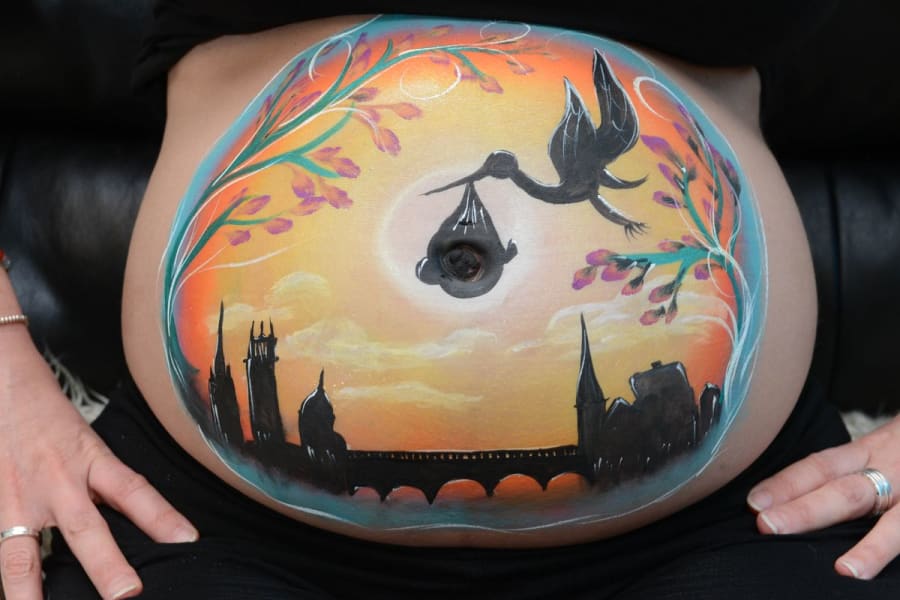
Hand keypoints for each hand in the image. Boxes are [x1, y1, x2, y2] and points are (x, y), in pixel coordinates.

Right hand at [0, 327, 198, 599]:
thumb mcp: (88, 442)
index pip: (133, 490)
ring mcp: (19, 499)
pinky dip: (9, 579)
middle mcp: (58, 482)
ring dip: (32, 591)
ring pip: (24, 554)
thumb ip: (105, 480)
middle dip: (107, 566)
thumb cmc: (49, 417)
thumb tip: (133, 518)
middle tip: (128, 593)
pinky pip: (0, 549)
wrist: (2, 383)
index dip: (161, 515)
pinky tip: (17, 598)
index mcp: (91, 459)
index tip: (187, 539)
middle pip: (87, 529)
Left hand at [747, 415, 899, 579]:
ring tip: (846, 570)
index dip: (787, 483)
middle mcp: (893, 467)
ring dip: (871, 546)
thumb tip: (791, 496)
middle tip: (767, 524)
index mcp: (872, 451)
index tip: (752, 501)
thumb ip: (850, 467)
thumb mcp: (883, 444)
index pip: (822, 466)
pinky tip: (877, 570)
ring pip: (896, 521)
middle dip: (806, 509)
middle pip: (846, 490)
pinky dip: (894, 547)